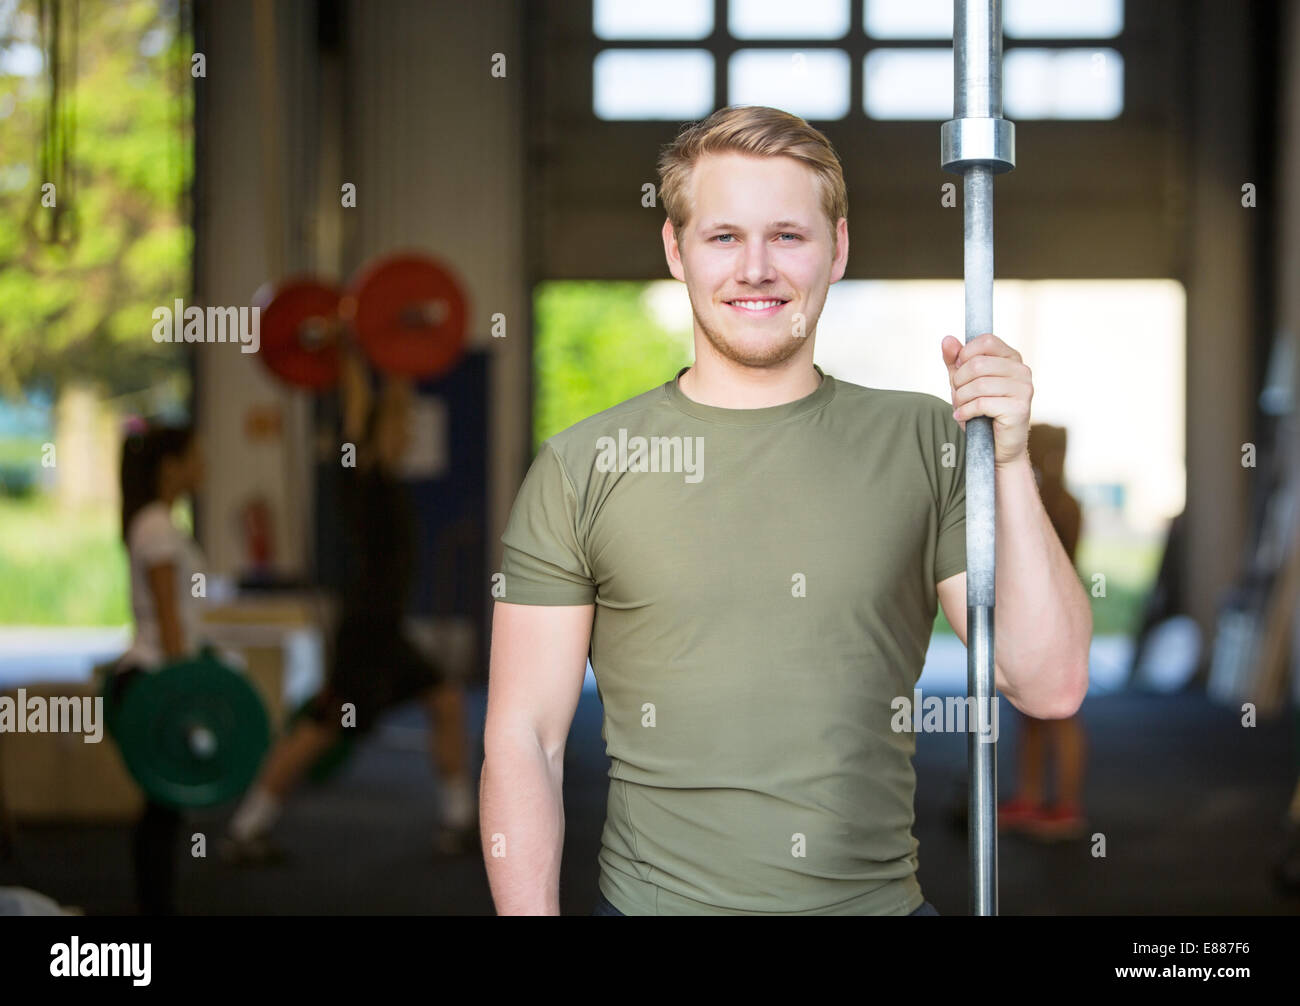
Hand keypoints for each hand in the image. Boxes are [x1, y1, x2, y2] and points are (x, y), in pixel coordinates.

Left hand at [941, 332, 1032, 468]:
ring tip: (959, 408)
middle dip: (959, 382)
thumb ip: (955, 361)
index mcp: (1012, 358)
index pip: (986, 341)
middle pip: (978, 364)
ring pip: (979, 384)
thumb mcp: (963, 383)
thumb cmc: (981, 412)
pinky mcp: (1020, 408)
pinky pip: (982, 403)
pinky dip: (966, 411)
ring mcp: (1024, 389)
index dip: (965, 354)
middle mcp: (1022, 370)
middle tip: (957, 396)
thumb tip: (947, 339)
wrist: (996, 446)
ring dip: (960, 398)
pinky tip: (962, 417)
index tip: (958, 370)